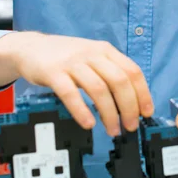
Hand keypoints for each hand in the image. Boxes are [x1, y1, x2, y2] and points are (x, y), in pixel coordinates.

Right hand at [0, 32, 153, 135]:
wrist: (31, 48)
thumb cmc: (65, 57)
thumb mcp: (91, 56)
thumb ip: (109, 72)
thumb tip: (131, 100)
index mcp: (105, 50)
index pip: (132, 71)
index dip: (142, 93)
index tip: (146, 112)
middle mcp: (91, 54)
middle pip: (119, 81)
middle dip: (129, 107)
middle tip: (130, 126)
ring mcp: (72, 62)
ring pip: (98, 89)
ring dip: (109, 113)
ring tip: (112, 130)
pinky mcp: (53, 73)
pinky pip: (71, 93)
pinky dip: (82, 110)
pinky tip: (88, 123)